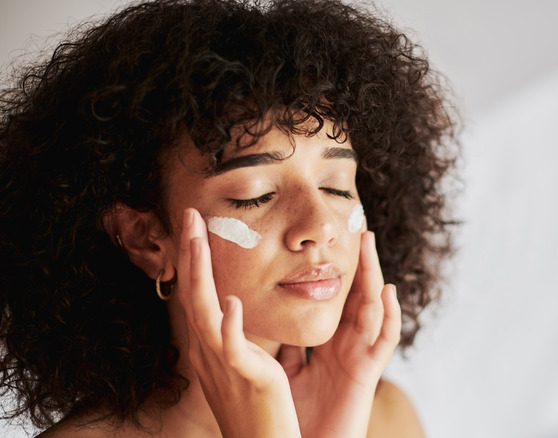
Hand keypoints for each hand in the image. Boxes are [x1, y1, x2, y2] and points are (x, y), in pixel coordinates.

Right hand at [177, 208, 300, 437]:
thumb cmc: (256, 409)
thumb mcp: (242, 365)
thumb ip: (238, 336)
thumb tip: (236, 309)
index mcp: (211, 346)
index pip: (198, 294)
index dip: (194, 260)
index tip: (196, 227)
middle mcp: (209, 352)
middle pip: (194, 294)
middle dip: (191, 254)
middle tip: (191, 216)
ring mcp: (223, 365)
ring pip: (206, 312)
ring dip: (201, 273)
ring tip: (199, 238)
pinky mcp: (247, 378)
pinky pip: (233, 349)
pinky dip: (229, 325)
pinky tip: (231, 300)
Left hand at [279, 230, 401, 437]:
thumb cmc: (294, 420)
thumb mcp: (285, 374)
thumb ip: (283, 347)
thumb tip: (260, 319)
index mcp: (324, 348)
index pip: (332, 301)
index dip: (334, 274)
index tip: (329, 244)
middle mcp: (345, 349)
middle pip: (354, 297)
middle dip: (357, 264)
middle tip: (356, 229)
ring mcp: (358, 359)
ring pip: (370, 309)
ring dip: (372, 275)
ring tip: (369, 244)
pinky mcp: (366, 376)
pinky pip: (383, 342)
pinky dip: (389, 316)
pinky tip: (386, 291)